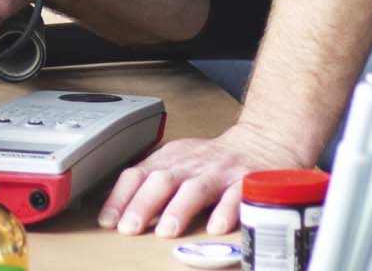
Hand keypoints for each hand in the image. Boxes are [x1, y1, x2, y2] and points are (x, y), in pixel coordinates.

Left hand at [97, 121, 309, 237]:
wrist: (263, 141)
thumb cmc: (214, 160)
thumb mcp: (179, 163)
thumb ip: (152, 182)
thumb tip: (118, 211)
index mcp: (171, 159)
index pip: (138, 174)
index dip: (121, 197)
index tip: (108, 220)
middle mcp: (193, 164)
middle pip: (163, 180)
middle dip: (143, 204)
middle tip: (130, 227)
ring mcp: (220, 172)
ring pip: (196, 188)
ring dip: (179, 209)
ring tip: (166, 230)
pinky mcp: (247, 181)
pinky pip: (236, 196)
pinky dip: (225, 211)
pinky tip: (214, 227)